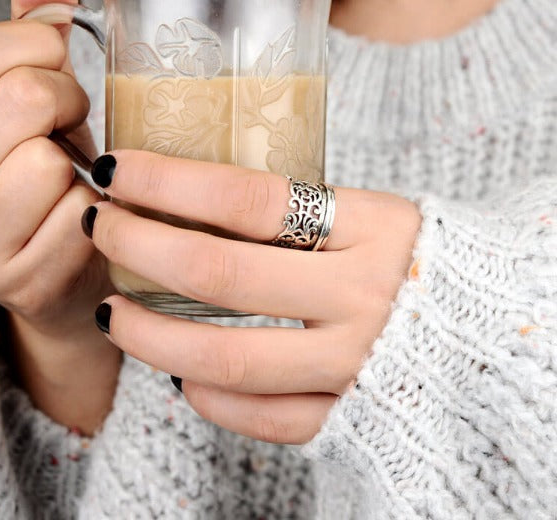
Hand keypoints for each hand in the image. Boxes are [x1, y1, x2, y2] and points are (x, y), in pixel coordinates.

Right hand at [0, 0, 117, 431]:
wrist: (61, 271)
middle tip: (72, 129)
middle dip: (69, 103)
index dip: (38, 52)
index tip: (55, 72)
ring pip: (49, 163)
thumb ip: (31, 32)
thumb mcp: (29, 102)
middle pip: (24, 101)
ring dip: (82, 163)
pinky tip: (85, 219)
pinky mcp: (18, 279)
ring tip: (76, 178)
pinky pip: (82, 216)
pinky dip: (98, 210)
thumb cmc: (48, 176)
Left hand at [84, 150, 421, 443]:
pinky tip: (181, 375)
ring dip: (152, 337)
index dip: (169, 182)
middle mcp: (365, 295)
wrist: (487, 321)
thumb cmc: (413, 255)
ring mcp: (357, 361)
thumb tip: (197, 201)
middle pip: (223, 275)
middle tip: (101, 228)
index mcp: (373, 226)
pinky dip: (210, 398)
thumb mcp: (368, 213)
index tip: (117, 171)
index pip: (247, 198)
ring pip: (230, 360)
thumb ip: (297, 213)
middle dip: (141, 247)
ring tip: (112, 312)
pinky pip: (265, 418)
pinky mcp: (352, 411)